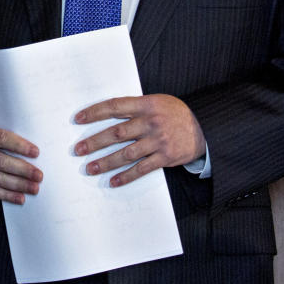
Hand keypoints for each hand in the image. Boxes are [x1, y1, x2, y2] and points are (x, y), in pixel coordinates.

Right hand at [0, 118, 42, 203]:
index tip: (36, 153)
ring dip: (18, 185)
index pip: (2, 138)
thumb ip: (9, 130)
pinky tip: (20, 197)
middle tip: (39, 176)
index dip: (20, 146)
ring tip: (34, 188)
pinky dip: (7, 195)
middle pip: (0, 161)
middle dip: (22, 170)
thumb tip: (37, 140)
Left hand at [73, 94, 205, 186]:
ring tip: (90, 168)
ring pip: (126, 153)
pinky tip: (113, 181)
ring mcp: (158, 141)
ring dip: (106, 162)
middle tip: (78, 150)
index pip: (114, 106)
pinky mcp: (165, 157)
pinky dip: (127, 176)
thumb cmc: (175, 113)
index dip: (94, 112)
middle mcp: (150, 122)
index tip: (78, 119)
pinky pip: (142, 168)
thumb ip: (136, 107)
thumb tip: (107, 113)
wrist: (205, 128)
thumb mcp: (157, 102)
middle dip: (95, 142)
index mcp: (146, 104)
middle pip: (117, 133)